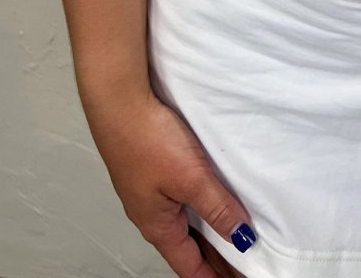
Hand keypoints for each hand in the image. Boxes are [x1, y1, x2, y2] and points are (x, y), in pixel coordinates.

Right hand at [82, 85, 256, 277]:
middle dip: (214, 257)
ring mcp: (149, 191)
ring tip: (232, 234)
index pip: (191, 266)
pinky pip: (179, 198)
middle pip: (187, 247)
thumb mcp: (191, 178)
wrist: (118, 101)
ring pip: (184, 221)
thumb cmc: (145, 139)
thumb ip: (217, 208)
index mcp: (158, 226)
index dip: (216, 276)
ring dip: (207, 231)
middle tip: (242, 260)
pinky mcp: (151, 168)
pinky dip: (198, 206)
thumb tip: (240, 238)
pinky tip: (210, 197)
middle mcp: (151, 214)